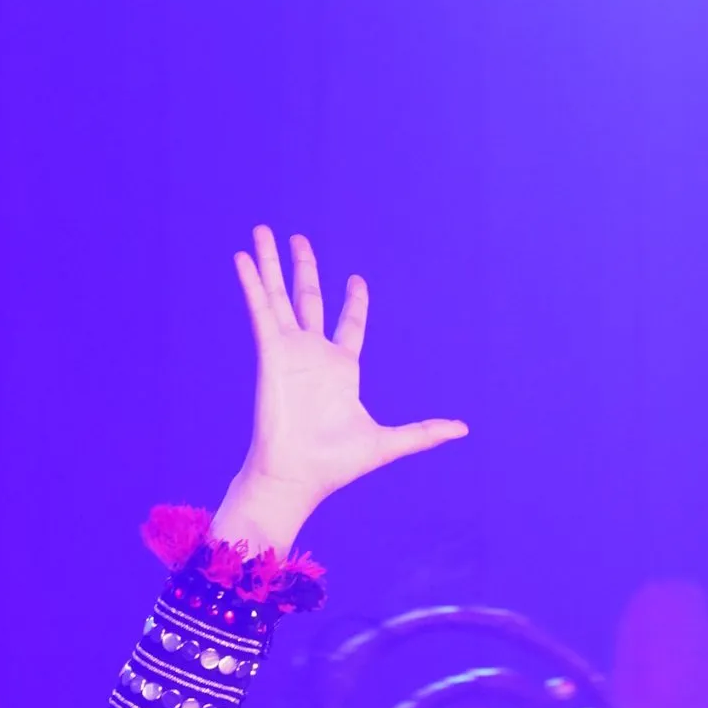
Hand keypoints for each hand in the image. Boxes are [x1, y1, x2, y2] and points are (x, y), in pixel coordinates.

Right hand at [211, 227, 467, 557]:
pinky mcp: (270, 352)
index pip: (349, 325)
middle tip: (297, 239)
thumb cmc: (335, 465)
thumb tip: (463, 430)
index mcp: (341, 370)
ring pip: (279, 296)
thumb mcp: (388, 443)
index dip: (354, 301)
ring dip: (270, 264)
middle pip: (308, 299)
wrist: (297, 475)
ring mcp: (289, 351)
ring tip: (262, 231)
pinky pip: (260, 309)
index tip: (357, 280)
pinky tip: (244, 258)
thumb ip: (423, 432)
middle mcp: (313, 355)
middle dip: (303, 268)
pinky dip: (252, 283)